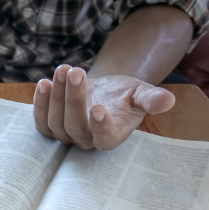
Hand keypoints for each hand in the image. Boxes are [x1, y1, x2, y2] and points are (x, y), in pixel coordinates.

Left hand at [33, 65, 175, 149]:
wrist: (105, 93)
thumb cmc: (125, 95)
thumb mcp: (141, 93)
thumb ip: (152, 99)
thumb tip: (168, 100)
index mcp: (112, 136)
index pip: (104, 138)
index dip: (100, 127)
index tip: (100, 108)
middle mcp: (87, 140)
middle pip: (74, 126)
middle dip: (73, 98)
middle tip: (76, 72)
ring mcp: (66, 135)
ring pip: (55, 122)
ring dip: (57, 95)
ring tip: (65, 69)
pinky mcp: (50, 126)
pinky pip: (41, 121)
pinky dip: (40, 103)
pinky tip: (44, 83)